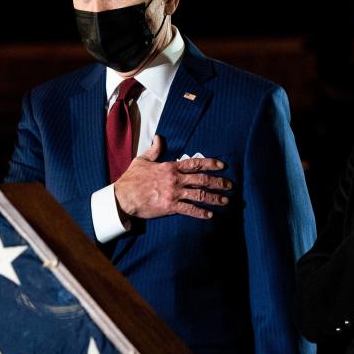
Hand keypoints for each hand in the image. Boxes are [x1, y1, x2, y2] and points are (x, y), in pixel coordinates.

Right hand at [114, 135, 231, 219]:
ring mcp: (174, 193)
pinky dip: (200, 213)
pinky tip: (210, 215)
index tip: (221, 166)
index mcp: (170, 167)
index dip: (210, 163)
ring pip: (199, 195)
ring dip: (214, 198)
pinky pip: (189, 209)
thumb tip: (158, 137)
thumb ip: (154, 149)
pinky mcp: (170, 206)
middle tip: (230, 185)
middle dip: (218, 182)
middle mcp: (175, 179)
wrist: (123, 197)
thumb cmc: (131, 178)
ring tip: (225, 201)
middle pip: (202, 180)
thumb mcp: (142, 160)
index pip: (195, 163)